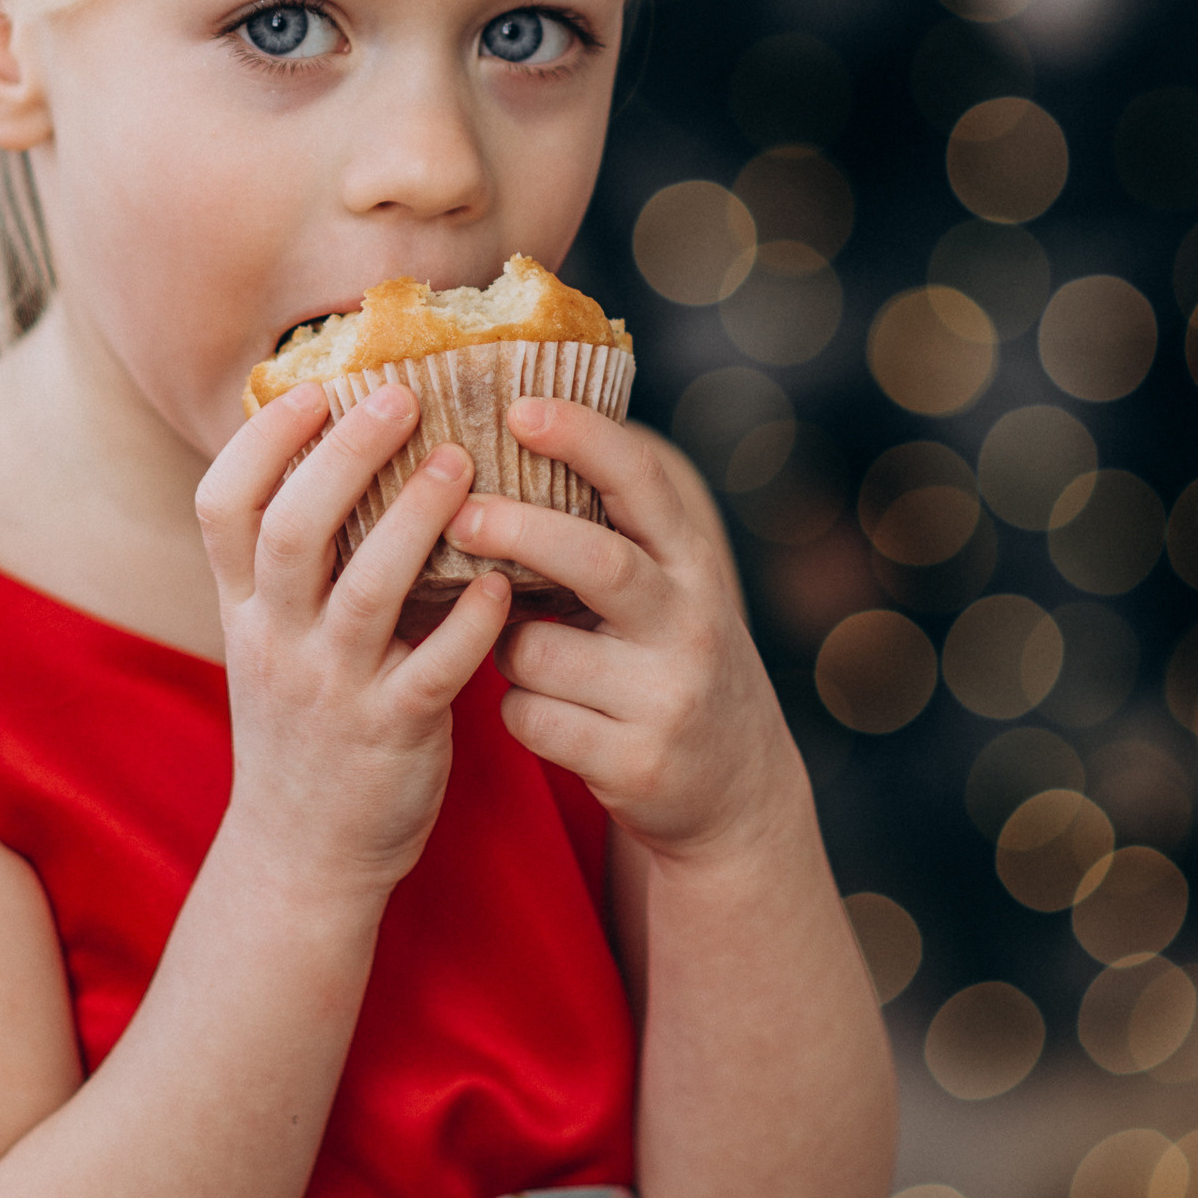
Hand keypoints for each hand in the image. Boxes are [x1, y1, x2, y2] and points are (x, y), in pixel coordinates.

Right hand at [195, 383, 512, 902]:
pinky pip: (434, 669)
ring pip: (365, 593)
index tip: (314, 388)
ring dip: (415, 520)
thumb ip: (292, 563)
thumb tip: (341, 449)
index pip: (221, 507)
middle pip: (292, 532)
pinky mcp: (392, 734)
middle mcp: (275, 642)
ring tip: (464, 464)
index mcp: (243, 609)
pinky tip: (502, 582)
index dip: (262, 441)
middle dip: (344, 457)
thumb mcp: (269, 640)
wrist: (303, 857)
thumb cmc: (304, 727)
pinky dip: (470, 622)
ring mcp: (331, 691)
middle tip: (402, 398)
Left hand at [448, 398, 804, 858]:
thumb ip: (607, 537)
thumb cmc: (669, 663)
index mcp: (690, 564)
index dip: (582, 437)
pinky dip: (517, 710)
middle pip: (596, 559)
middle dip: (519, 530)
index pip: (642, 481)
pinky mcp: (635, 763)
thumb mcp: (666, 593)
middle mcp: (689, 623)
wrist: (737, 791)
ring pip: (536, 650)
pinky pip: (529, 717)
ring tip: (525, 655)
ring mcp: (666, 697)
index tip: (520, 407)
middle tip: (459, 513)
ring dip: (504, 646)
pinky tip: (548, 714)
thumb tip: (498, 452)